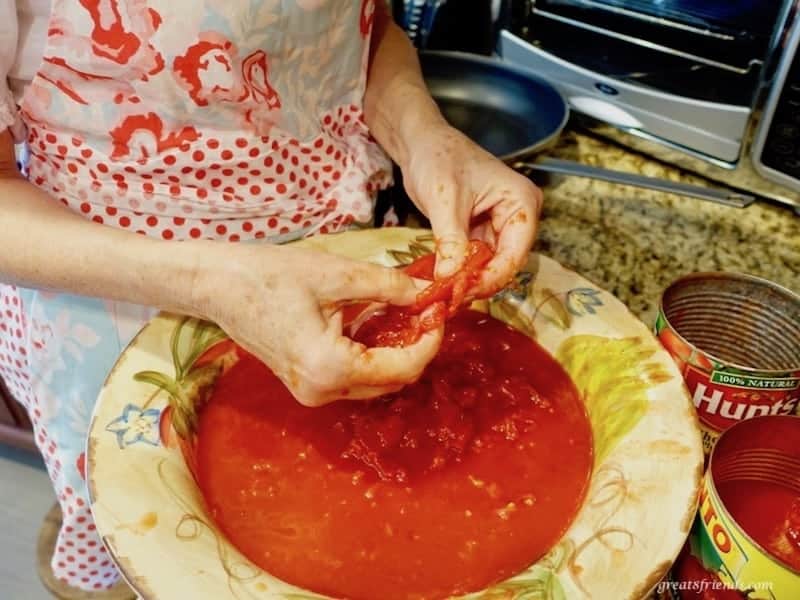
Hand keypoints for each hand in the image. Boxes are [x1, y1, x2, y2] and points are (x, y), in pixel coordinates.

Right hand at [190, 243, 441, 406]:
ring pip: (376, 382)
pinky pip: (355, 377)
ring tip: (410, 313)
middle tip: (428, 310)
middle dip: (417, 347)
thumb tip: (427, 291)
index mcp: (329, 367)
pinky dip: (375, 355)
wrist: (218, 286)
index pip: (402, 367)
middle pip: (392, 381)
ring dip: (398, 352)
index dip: (429, 340)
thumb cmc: (269, 275)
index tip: (440, 310)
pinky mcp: (307, 385)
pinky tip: (381, 324)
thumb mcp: (336, 274)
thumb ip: (389, 285)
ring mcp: (312, 392)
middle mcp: (322, 390)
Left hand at [401, 124, 541, 295]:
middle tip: (451, 296)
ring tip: (445, 291)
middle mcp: (518, 216)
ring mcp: (501, 226)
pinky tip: (445, 280)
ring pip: (491, 266)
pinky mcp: (483, 233)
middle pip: (506, 264)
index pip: (514, 255)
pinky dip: (462, 271)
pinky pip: (477, 260)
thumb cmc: (438, 157)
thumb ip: (450, 241)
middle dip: (479, 281)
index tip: (462, 292)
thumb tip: (450, 277)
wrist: (421, 144)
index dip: (490, 278)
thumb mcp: (444, 199)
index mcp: (522, 202)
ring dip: (469, 280)